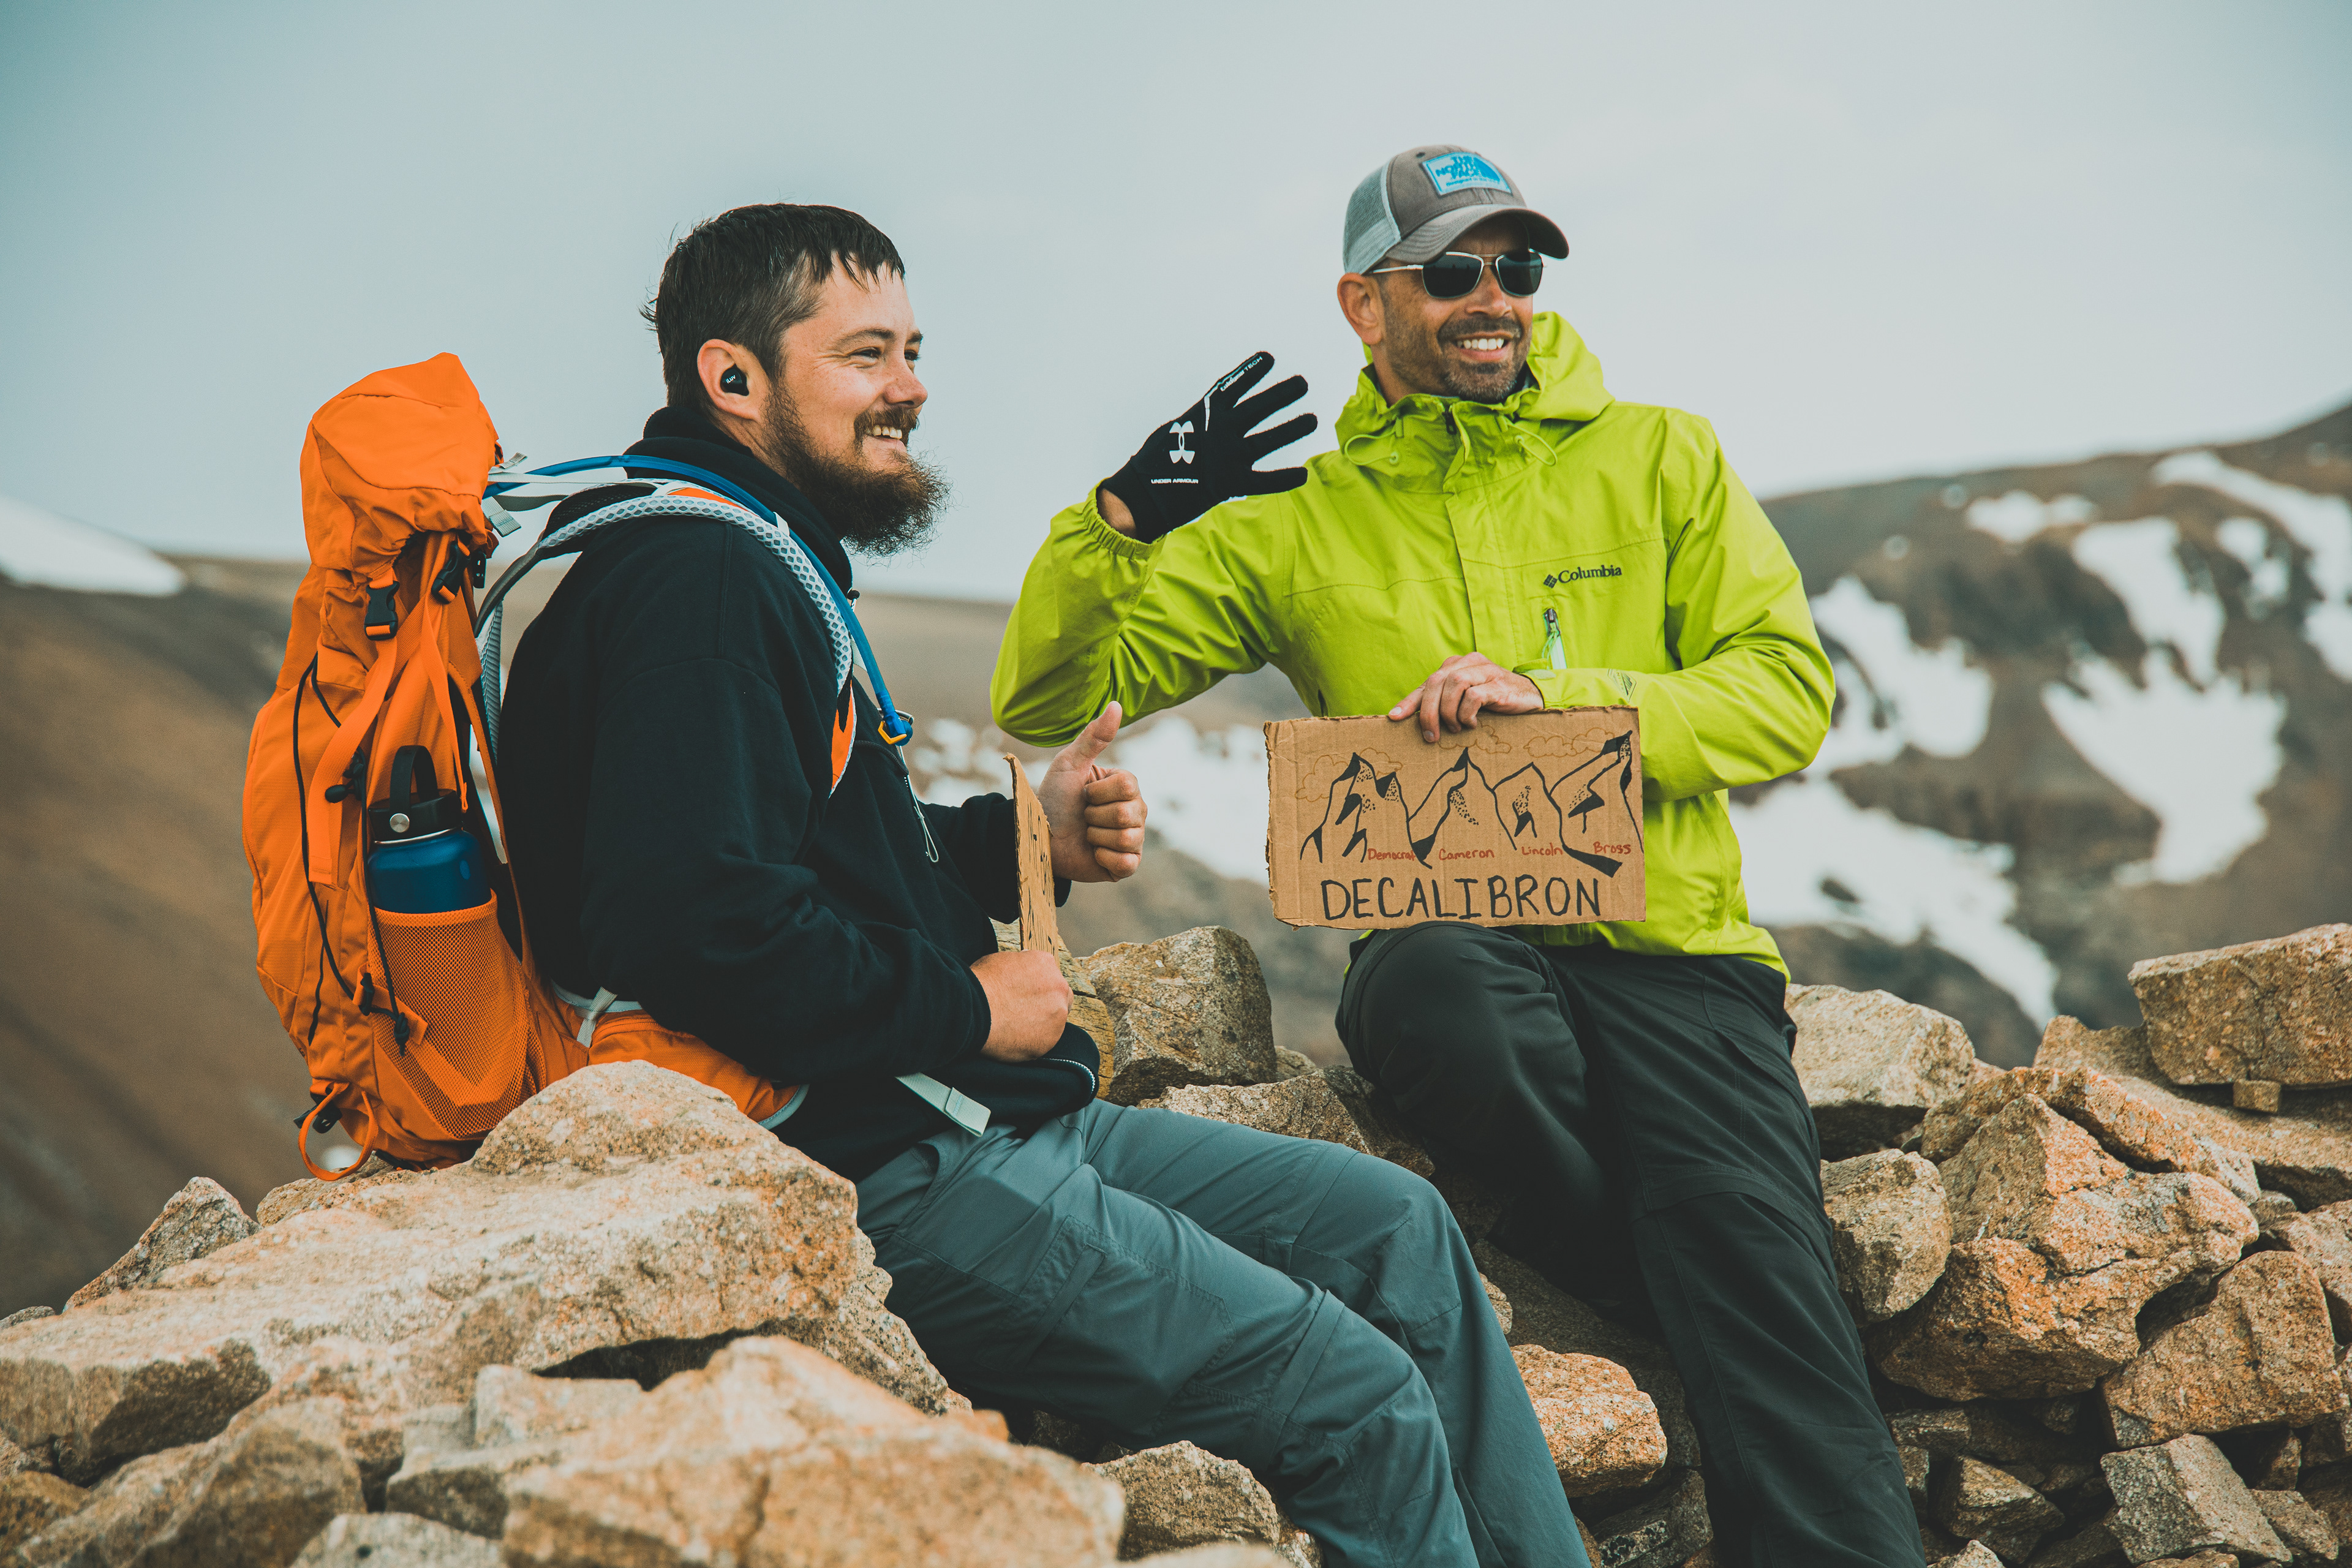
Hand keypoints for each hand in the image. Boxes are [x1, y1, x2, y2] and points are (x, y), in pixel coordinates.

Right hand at [972, 949, 1070, 1060]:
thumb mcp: (1000, 961)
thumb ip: (1020, 967)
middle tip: (1026, 1013)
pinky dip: (1032, 1042)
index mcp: (1045, 963)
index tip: (1027, 996)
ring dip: (1041, 1025)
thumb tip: (1020, 972)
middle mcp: (1058, 987)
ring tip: (1014, 1028)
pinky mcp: (1049, 1040)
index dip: (1039, 987)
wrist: (972, 1010)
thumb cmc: (980, 984)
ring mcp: (1057, 1015)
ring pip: (1055, 1022)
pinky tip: (1013, 1039)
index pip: (1051, 975)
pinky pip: (1044, 1042)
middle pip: (1062, 997)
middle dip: (1049, 1005)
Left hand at [1038, 704, 1146, 882]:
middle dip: (1095, 816)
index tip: (1083, 794)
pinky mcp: (1125, 866)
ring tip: (1085, 835)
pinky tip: (1093, 854)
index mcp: (1126, 787)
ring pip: (1128, 838)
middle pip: (1129, 813)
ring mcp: (1132, 840)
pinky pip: (1127, 863)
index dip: (1098, 792)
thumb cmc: (1052, 799)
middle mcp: (1135, 812)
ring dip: (1096, 837)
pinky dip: (1104, 859)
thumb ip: (1094, 736)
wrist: (1037, 837)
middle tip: (1082, 817)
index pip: (1128, 786)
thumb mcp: (1070, 764)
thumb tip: (1116, 704)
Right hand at [1099, 351, 1315, 540]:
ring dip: (1291, 428)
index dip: (1250, 371)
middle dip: (1281, 394)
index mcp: (1203, 416)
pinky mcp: (1231, 484)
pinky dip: (1284, 479)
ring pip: (1268, 439)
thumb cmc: (1153, 464)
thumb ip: (1198, 424)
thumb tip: (1213, 419)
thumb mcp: (1173, 432)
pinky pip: (1264, 481)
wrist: (1142, 496)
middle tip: (1302, 383)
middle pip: (1258, 408)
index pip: (1231, 387)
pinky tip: (1303, 475)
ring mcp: (1227, 457)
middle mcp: (1219, 432)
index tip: (1269, 358)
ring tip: (1312, 419)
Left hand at [1386, 654, 1544, 742]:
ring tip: (1456, 728)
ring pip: (1453, 685)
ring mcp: (1485, 671)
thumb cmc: (1494, 701)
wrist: (1531, 698)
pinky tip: (1472, 723)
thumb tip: (1418, 723)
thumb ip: (1445, 703)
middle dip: (1428, 712)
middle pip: (1436, 682)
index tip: (1394, 718)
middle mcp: (1468, 663)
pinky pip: (1474, 696)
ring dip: (1449, 712)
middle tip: (1431, 736)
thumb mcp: (1466, 700)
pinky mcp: (1498, 684)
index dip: (1410, 701)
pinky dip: (1467, 713)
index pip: (1427, 683)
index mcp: (1456, 665)